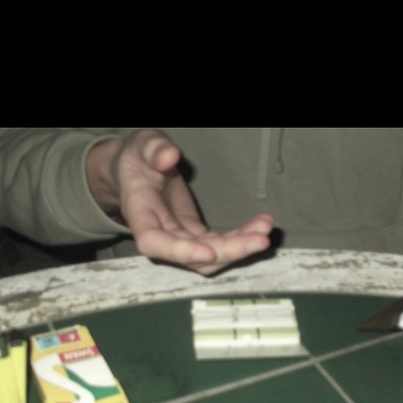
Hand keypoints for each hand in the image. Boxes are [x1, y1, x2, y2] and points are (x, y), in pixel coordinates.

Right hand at [87, 129, 273, 274]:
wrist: (137, 170)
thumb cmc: (137, 158)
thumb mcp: (141, 145)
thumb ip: (153, 149)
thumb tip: (169, 156)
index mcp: (140, 215)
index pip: (155, 242)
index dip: (181, 252)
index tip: (208, 252)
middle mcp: (160, 235)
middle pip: (194, 257)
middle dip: (229, 251)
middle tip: (260, 240)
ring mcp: (180, 238)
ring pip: (212, 255)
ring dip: (241, 247)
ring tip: (265, 228)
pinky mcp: (196, 234)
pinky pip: (221, 243)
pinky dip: (242, 237)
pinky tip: (261, 225)